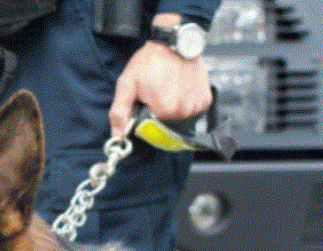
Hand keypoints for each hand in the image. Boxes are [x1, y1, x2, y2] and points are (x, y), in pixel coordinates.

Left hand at [108, 15, 211, 136]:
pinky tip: (180, 88)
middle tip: (156, 92)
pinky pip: (193, 109)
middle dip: (158, 111)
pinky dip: (185, 102)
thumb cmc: (149, 61)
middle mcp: (184, 111)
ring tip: (168, 88)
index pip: (151, 127)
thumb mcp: (127, 84)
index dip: (146, 115)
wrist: (174, 42)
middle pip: (166, 123)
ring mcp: (197, 105)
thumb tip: (116, 136)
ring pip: (179, 117)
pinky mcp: (205, 99)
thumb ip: (119, 112)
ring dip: (172, 107)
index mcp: (164, 111)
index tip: (145, 100)